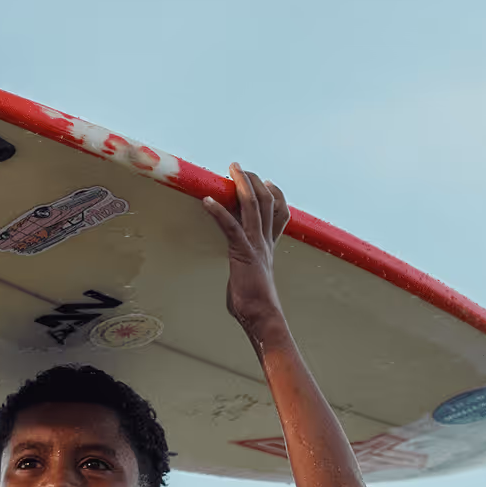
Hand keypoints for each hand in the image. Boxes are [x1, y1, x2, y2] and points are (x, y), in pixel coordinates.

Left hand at [203, 164, 289, 344]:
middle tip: (238, 168)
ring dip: (241, 184)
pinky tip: (206, 200)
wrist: (263, 318)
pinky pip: (230, 226)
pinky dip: (218, 211)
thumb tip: (238, 279)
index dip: (275, 195)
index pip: (279, 214)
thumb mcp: (251, 281)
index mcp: (268, 248)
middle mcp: (264, 242)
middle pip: (267, 201)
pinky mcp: (243, 253)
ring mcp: (256, 246)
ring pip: (253, 205)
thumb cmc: (254, 307)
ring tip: (230, 169)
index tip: (267, 182)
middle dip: (253, 181)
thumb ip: (245, 271)